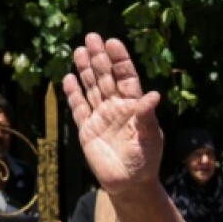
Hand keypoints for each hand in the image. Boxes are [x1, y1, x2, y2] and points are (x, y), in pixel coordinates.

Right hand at [62, 34, 163, 197]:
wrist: (129, 184)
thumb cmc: (145, 161)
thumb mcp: (149, 138)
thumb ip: (147, 116)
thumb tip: (153, 95)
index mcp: (135, 106)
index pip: (126, 77)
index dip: (120, 60)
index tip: (112, 42)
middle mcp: (117, 108)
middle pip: (106, 77)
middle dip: (99, 58)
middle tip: (91, 37)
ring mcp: (101, 117)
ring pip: (92, 88)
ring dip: (85, 70)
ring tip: (79, 51)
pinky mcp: (87, 130)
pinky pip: (79, 108)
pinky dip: (73, 94)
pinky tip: (68, 79)